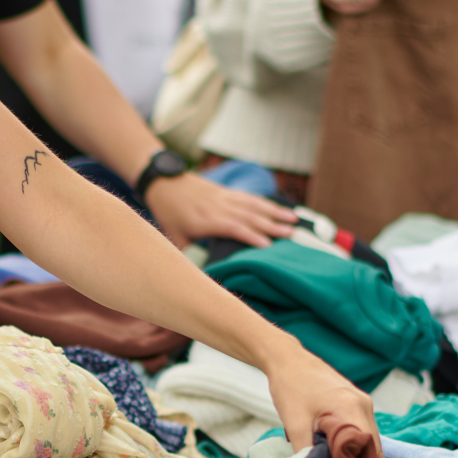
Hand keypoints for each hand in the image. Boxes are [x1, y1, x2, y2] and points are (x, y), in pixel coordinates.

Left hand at [144, 172, 296, 247]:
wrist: (164, 182)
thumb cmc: (168, 213)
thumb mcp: (173, 236)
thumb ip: (188, 253)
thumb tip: (197, 275)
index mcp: (204, 220)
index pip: (232, 227)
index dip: (250, 236)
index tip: (268, 245)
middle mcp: (218, 207)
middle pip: (248, 216)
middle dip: (271, 225)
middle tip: (291, 235)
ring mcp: (224, 197)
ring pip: (253, 205)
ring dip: (275, 213)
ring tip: (294, 221)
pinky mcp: (227, 192)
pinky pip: (250, 197)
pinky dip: (267, 203)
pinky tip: (281, 209)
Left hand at [263, 346, 377, 451]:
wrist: (286, 359)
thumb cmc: (289, 387)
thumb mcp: (294, 422)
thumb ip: (306, 451)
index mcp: (353, 409)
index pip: (371, 451)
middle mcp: (363, 404)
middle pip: (373, 446)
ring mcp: (361, 401)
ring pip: (368, 437)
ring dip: (357, 454)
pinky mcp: (354, 400)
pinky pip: (361, 427)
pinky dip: (353, 442)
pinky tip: (339, 453)